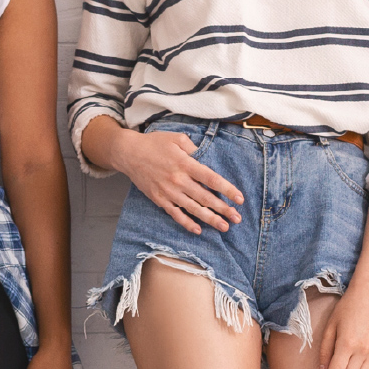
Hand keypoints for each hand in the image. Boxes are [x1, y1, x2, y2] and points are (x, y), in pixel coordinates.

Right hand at [109, 129, 243, 233]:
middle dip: (223, 209)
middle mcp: (178, 180)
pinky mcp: (159, 200)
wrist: (128, 153)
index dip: (227, 190)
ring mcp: (168, 192)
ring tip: (224, 227)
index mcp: (185, 163)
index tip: (239, 199)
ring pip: (193, 209)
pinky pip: (176, 214)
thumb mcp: (177, 138)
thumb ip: (194, 148)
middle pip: (205, 198)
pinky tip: (199, 230)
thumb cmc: (154, 143)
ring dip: (210, 219)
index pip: (211, 179)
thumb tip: (207, 158)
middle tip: (237, 219)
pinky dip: (187, 223)